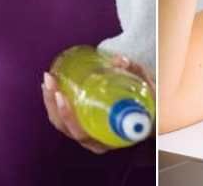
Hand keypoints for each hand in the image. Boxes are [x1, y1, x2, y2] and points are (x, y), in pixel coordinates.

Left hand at [41, 55, 155, 153]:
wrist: (154, 114)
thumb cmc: (149, 105)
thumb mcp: (148, 89)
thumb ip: (135, 73)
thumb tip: (119, 61)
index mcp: (109, 138)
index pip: (82, 133)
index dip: (68, 116)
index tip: (61, 95)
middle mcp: (95, 141)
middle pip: (66, 127)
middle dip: (52, 103)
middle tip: (50, 80)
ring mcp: (88, 134)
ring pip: (61, 124)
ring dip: (49, 102)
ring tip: (48, 80)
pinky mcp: (83, 125)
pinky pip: (63, 119)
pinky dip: (53, 104)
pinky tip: (50, 86)